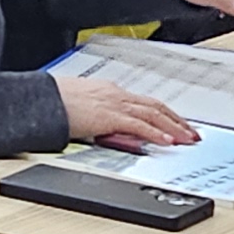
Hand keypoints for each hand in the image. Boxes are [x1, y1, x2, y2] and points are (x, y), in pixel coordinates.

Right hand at [58, 75, 195, 149]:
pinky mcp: (109, 117)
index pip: (144, 102)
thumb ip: (100, 117)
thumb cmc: (54, 102)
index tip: (176, 124)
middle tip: (192, 133)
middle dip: (177, 120)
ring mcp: (114, 104)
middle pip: (155, 106)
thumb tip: (111, 130)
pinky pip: (139, 125)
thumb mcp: (82, 108)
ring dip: (174, 127)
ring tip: (187, 139)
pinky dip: (156, 133)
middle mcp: (116, 94)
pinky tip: (167, 141)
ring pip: (153, 114)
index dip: (164, 113)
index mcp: (109, 91)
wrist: (41, 100)